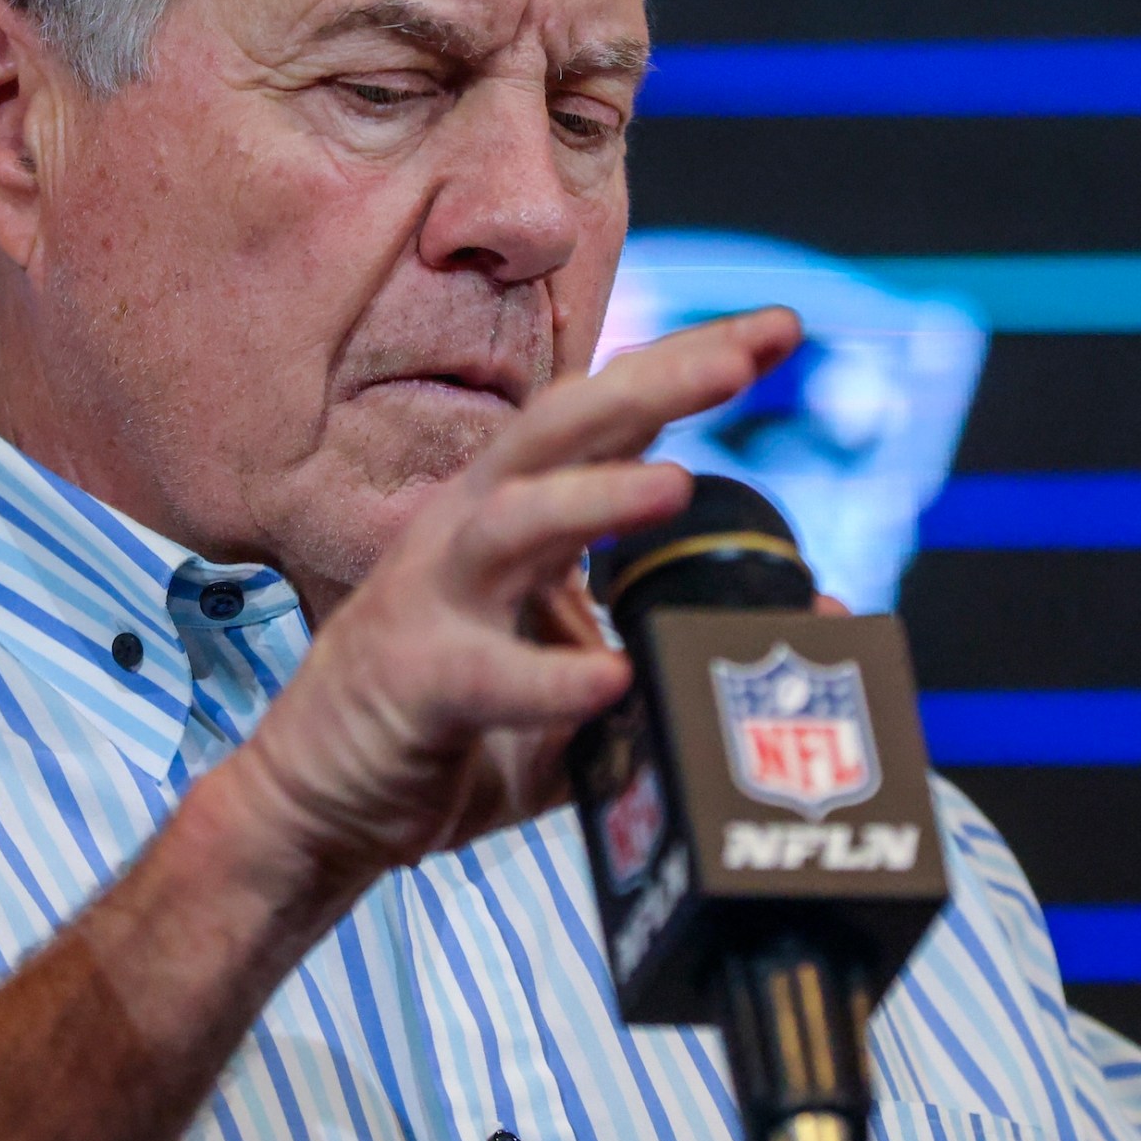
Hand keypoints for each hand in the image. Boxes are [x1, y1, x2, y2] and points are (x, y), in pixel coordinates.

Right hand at [215, 307, 802, 917]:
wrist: (321, 813)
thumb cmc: (456, 738)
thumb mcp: (587, 686)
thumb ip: (680, 646)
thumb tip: (818, 620)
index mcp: (519, 520)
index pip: (609, 421)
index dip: (687, 366)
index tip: (779, 327)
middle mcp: (471, 533)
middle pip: (560, 428)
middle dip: (651, 384)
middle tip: (742, 358)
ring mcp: (431, 599)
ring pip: (511, 523)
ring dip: (593, 499)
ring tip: (674, 486)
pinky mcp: (407, 681)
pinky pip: (481, 673)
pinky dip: (547, 677)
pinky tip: (610, 679)